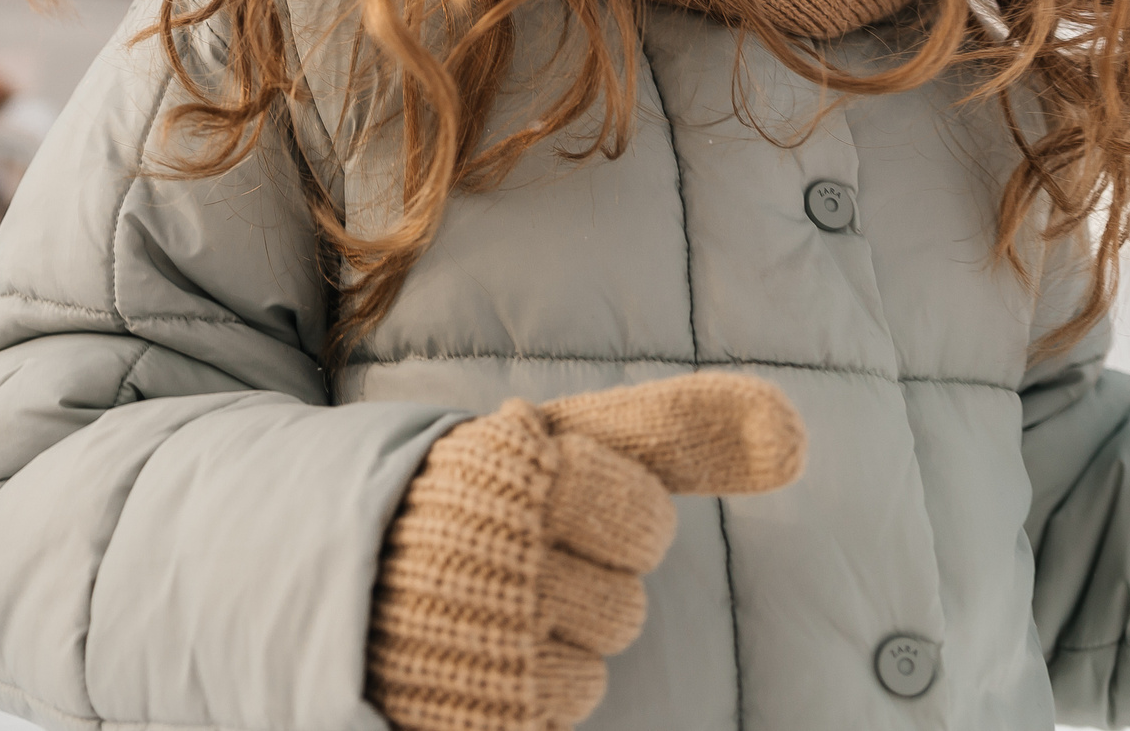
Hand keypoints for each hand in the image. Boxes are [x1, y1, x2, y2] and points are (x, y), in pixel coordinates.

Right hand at [369, 371, 803, 730]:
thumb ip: (677, 428)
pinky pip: (549, 715)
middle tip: (517, 553)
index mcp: (519, 470)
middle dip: (584, 582)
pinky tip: (481, 649)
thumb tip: (800, 433)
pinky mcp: (461, 706)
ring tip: (493, 602)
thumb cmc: (479, 491)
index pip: (644, 522)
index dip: (616, 517)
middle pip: (624, 607)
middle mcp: (495, 553)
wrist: (329, 554)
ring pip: (591, 671)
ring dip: (557, 640)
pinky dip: (526, 688)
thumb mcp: (565, 439)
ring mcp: (472, 639)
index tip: (560, 500)